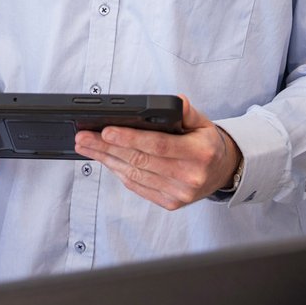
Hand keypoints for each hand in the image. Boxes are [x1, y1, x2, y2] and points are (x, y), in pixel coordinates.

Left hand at [74, 95, 240, 210]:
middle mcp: (190, 176)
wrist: (222, 172)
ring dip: (106, 159)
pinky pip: (137, 186)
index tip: (105, 130)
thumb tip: (174, 101)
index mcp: (199, 153)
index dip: (129, 138)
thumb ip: (185, 110)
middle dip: (107, 147)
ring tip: (86, 146)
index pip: (158, 145)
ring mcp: (179, 193)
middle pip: (140, 160)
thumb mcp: (202, 122)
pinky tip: (105, 159)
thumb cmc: (206, 143)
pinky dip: (118, 172)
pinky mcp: (170, 203)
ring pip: (134, 174)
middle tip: (83, 137)